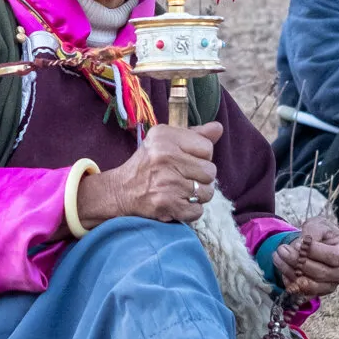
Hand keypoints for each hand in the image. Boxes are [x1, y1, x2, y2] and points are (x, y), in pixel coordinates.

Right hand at [76, 122, 221, 227]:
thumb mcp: (165, 141)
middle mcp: (166, 157)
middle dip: (201, 178)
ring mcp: (167, 182)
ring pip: (207, 193)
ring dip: (197, 196)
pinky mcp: (166, 204)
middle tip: (184, 178)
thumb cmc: (147, 164)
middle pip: (210, 171)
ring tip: (180, 191)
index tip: (187, 161)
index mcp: (165, 137)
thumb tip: (218, 128)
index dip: (201, 157)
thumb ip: (194, 134)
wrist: (120, 191)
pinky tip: (177, 203)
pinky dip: (190, 210)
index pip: (207, 148)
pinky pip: (197, 210)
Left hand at [273, 217, 338, 298]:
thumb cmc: (323, 234)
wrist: (322, 245)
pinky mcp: (319, 294)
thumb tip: (301, 246)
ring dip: (289, 271)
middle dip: (296, 260)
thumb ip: (313, 232)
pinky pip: (303, 294)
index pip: (332, 256)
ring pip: (309, 285)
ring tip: (277, 257)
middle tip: (281, 249)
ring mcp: (332, 286)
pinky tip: (283, 270)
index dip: (313, 251)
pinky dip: (290, 283)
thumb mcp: (319, 225)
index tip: (298, 242)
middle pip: (319, 272)